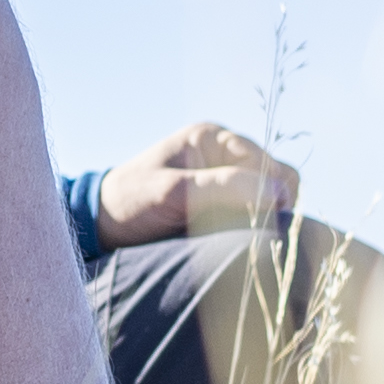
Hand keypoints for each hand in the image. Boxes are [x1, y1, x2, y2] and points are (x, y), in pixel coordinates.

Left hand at [95, 117, 299, 245]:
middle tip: (248, 234)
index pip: (269, 164)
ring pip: (272, 204)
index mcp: (214, 138)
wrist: (103, 226)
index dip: (273, 194)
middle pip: (278, 182)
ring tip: (239, 240)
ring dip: (263, 223)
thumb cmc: (132, 200)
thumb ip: (224, 188)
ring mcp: (226, 183)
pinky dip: (253, 233)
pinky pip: (256, 220)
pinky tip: (236, 245)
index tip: (263, 222)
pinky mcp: (223, 210)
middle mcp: (226, 156)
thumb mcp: (174, 192)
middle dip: (271, 209)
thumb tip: (280, 194)